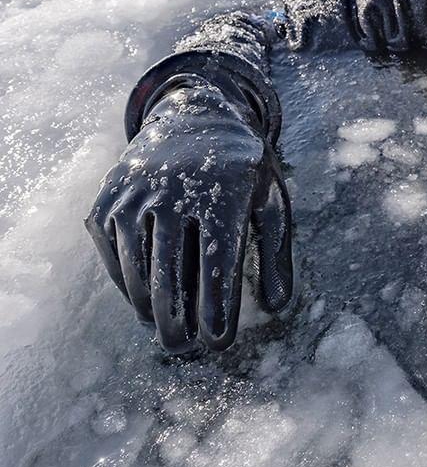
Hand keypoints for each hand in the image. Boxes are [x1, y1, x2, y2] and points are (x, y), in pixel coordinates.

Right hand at [85, 81, 292, 352]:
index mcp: (223, 191)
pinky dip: (129, 285)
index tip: (219, 341)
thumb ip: (276, 252)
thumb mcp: (269, 200)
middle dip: (178, 321)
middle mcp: (174, 190)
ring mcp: (134, 194)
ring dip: (150, 309)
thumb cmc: (242, 172)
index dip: (217, 307)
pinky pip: (114, 255)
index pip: (218, 262)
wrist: (194, 117)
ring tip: (169, 333)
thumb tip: (278, 306)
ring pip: (138, 269)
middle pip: (171, 274)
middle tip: (187, 350)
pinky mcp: (107, 201)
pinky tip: (145, 304)